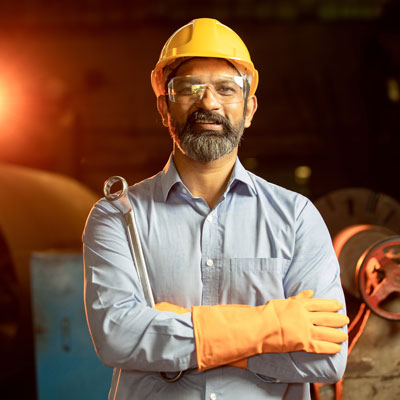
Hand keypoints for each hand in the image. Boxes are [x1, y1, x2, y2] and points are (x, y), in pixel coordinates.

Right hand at [192, 290, 348, 370]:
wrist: (261, 327)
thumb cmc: (268, 313)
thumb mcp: (284, 302)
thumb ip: (299, 298)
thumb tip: (310, 293)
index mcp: (300, 304)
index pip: (320, 303)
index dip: (332, 305)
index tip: (339, 306)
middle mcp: (306, 316)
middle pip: (327, 317)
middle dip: (339, 319)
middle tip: (346, 320)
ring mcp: (306, 330)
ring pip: (328, 332)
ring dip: (338, 334)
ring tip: (344, 335)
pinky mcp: (304, 343)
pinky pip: (322, 346)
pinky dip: (331, 347)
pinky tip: (337, 348)